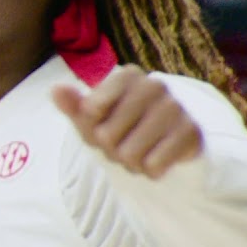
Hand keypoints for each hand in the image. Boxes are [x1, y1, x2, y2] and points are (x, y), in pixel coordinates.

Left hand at [52, 65, 202, 178]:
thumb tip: (56, 89)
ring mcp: (175, 108)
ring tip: (140, 150)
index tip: (103, 122)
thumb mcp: (93, 117)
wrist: (168, 139)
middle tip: (124, 142)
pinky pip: (153, 166)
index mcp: (126, 76)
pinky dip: (149, 170)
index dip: (91, 126)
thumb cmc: (122, 124)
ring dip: (129, 162)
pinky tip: (157, 158)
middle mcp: (153, 85)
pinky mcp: (190, 133)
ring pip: (129, 154)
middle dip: (110, 148)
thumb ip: (73, 104)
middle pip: (106, 136)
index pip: (90, 110)